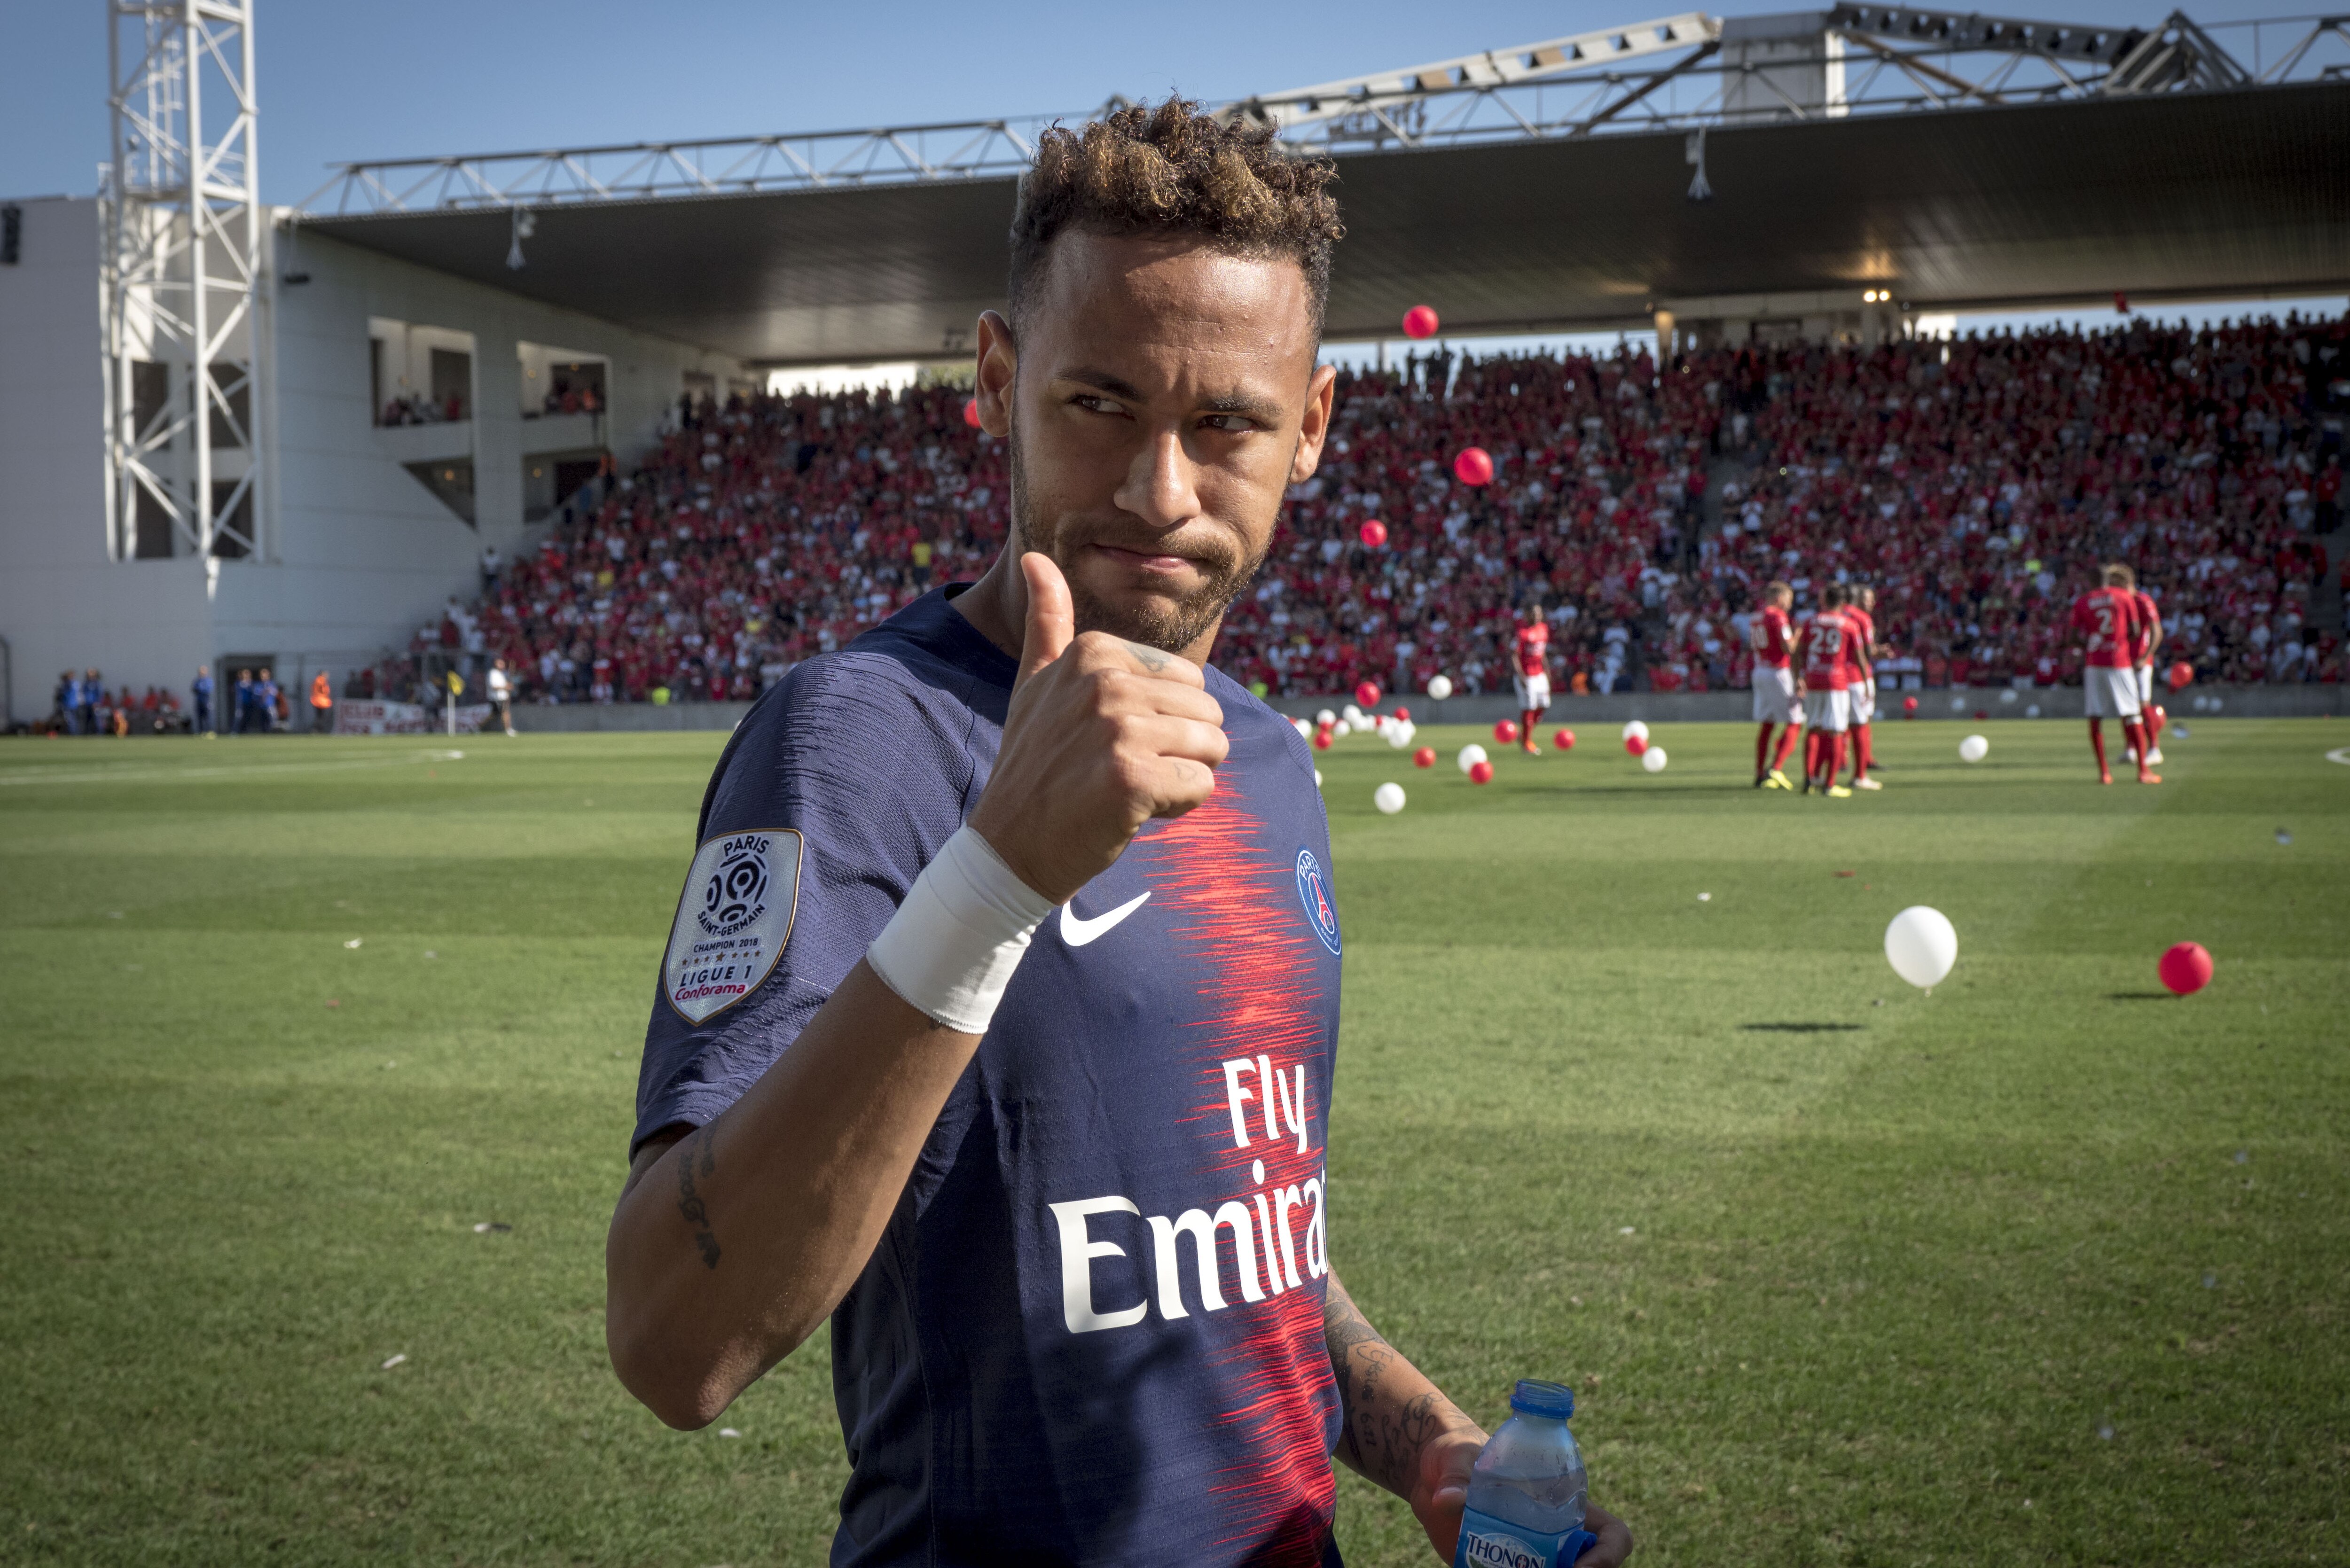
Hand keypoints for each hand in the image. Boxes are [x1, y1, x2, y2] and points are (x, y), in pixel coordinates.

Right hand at [967, 552, 1228, 903]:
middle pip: (1208, 712)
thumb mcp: (1033, 684)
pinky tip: (1136, 812)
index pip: (1188, 680)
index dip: (1163, 720)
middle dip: (1181, 749)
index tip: (1110, 742)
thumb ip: (1048, 623)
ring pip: (1212, 747)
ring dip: (1183, 777)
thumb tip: (1037, 557)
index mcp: (1092, 653)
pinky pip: (1203, 786)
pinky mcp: (1131, 778)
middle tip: (1124, 770)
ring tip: (1132, 789)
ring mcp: (1118, 729)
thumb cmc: (1033, 765)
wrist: (1010, 847)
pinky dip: (1180, 807)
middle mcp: (1105, 682)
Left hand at [1411, 1430, 1633, 1566]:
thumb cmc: (1457, 1453)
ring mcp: (1531, 1558)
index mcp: (1563, 1504)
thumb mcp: (1457, 1458)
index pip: (1612, 1535)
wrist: (1431, 1475)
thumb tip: (1446, 1499)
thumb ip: (1455, 1477)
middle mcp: (1554, 1537)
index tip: (1578, 1566)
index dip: (1608, 1555)